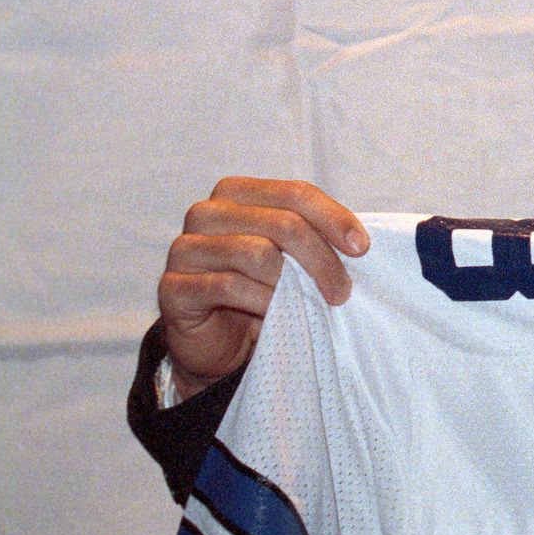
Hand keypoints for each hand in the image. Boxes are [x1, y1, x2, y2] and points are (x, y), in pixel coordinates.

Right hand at [158, 177, 365, 399]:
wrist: (220, 341)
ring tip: (309, 305)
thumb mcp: (294, 257)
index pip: (295, 193)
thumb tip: (359, 242)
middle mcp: (206, 213)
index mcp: (236, 193)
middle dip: (321, 259)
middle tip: (341, 291)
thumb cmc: (263, 288)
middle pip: (282, 223)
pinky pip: (228, 286)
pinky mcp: (172, 288)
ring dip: (293, 284)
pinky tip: (275, 315)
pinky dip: (262, 301)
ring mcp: (184, 249)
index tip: (362, 249)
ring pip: (256, 252)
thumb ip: (316, 237)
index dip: (334, 218)